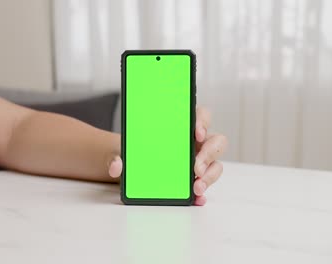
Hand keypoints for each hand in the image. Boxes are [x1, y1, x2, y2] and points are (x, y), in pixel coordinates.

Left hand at [108, 107, 227, 205]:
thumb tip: (115, 166)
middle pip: (216, 142)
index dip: (202, 121)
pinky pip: (205, 184)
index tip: (196, 132)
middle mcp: (196, 142)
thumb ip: (116, 156)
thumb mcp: (121, 151)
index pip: (201, 116)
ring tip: (196, 188)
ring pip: (215, 164)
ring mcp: (199, 161)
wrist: (131, 167)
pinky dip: (203, 193)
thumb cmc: (134, 151)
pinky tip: (197, 199)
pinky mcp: (196, 179)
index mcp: (183, 126)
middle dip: (209, 154)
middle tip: (195, 168)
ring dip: (209, 176)